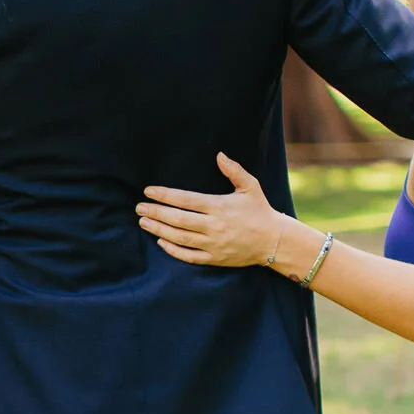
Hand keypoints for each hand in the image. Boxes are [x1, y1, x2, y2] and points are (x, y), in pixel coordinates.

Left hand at [139, 153, 292, 267]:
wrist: (274, 241)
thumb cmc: (260, 210)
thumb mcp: (250, 186)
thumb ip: (234, 170)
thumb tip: (219, 155)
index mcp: (219, 206)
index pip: (185, 200)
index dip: (164, 195)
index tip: (148, 191)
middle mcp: (214, 226)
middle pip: (177, 219)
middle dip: (155, 212)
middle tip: (139, 208)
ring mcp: (214, 244)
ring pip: (179, 238)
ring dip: (158, 229)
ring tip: (143, 222)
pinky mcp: (215, 258)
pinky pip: (189, 256)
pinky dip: (173, 250)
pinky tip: (160, 241)